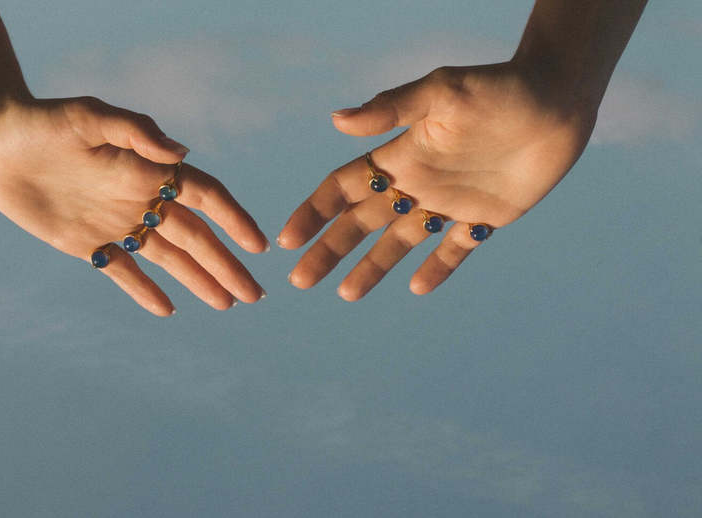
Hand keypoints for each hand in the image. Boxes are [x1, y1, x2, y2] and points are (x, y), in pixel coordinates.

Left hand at [0, 97, 267, 315]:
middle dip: (226, 265)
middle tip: (254, 294)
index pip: (204, 198)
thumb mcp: (88, 117)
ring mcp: (118, 223)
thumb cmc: (42, 120)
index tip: (259, 246)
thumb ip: (136, 131)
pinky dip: (145, 291)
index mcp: (148, 170)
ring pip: (169, 259)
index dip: (234, 220)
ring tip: (227, 304)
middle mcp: (141, 199)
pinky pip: (123, 271)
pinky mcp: (89, 243)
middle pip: (196, 238)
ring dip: (199, 281)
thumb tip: (182, 153)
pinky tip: (168, 310)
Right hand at [278, 61, 595, 299]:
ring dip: (372, 267)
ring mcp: (449, 202)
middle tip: (300, 281)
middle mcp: (417, 182)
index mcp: (400, 155)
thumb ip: (391, 108)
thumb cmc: (498, 87)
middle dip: (330, 249)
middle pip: (361, 222)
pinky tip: (418, 287)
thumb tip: (336, 121)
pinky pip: (455, 249)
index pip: (344, 188)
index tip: (288, 240)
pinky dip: (439, 268)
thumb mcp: (441, 92)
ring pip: (400, 241)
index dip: (314, 212)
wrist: (557, 100)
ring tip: (346, 296)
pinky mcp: (484, 218)